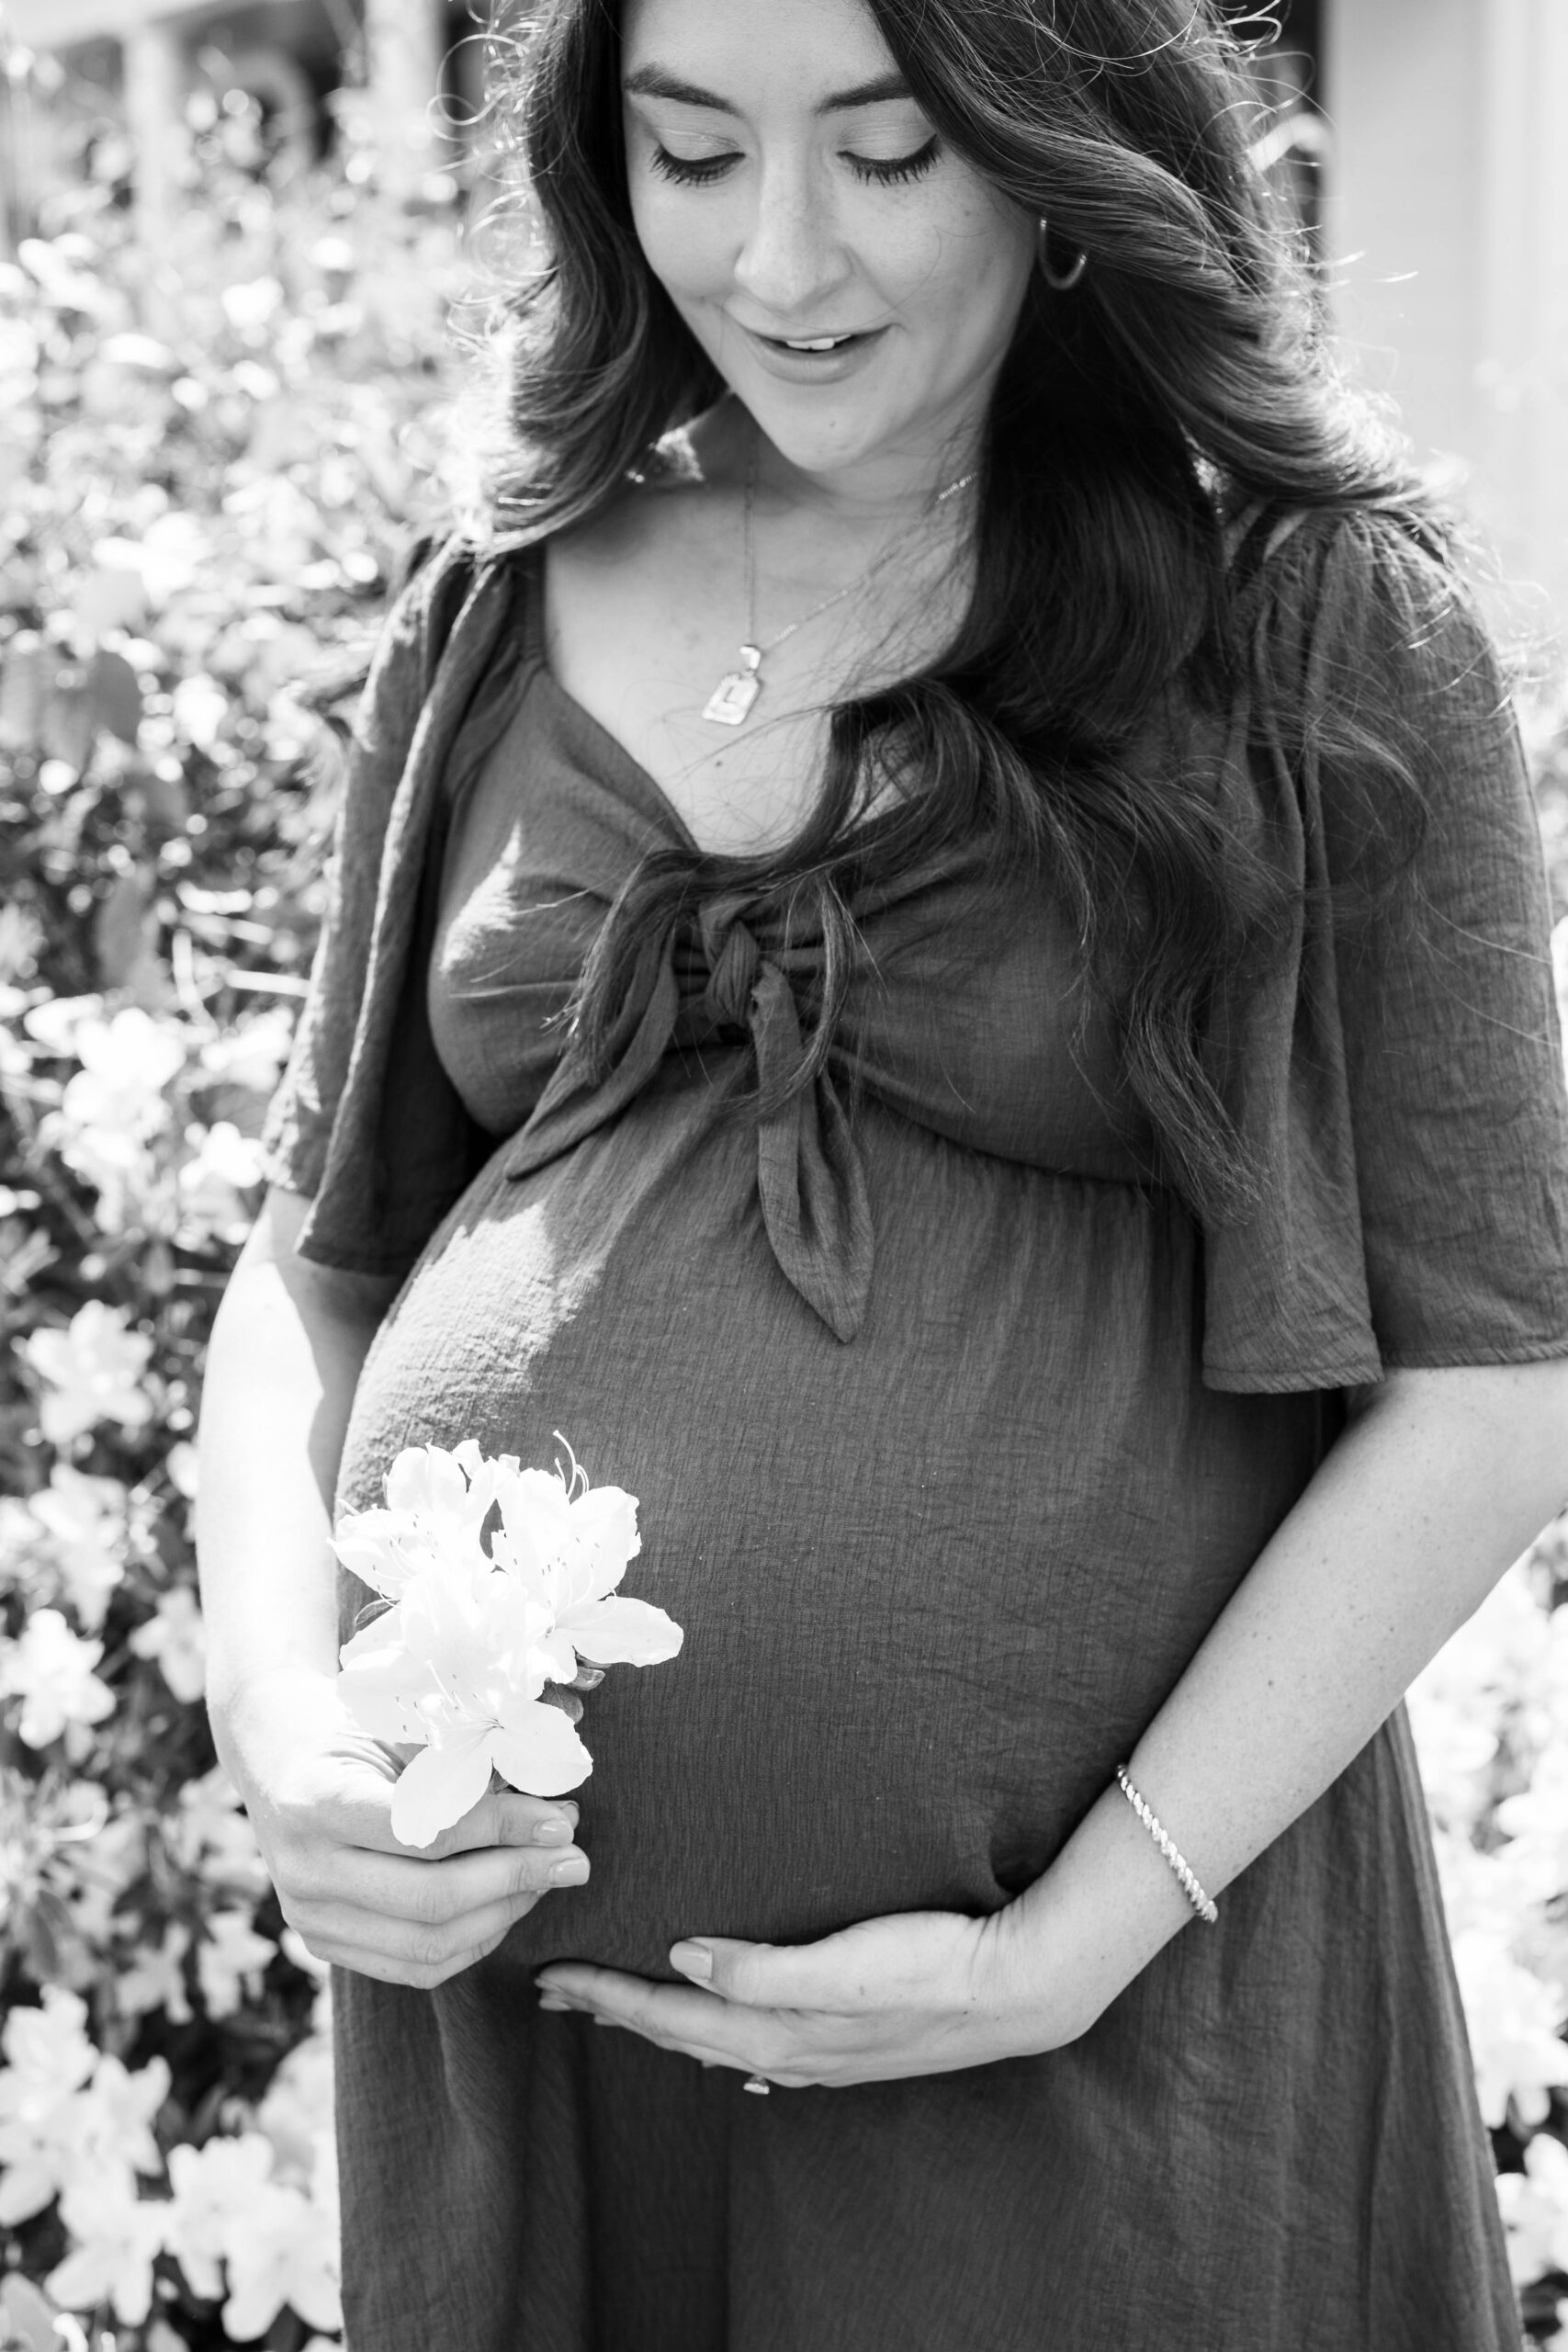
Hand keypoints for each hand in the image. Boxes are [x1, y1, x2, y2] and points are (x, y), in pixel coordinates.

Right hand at [210, 1666, 590, 1988]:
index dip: (501, 1828)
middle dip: (517, 1879)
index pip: (423, 1833)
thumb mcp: (395, 1718)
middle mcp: (303, 1870)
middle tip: (575, 1856)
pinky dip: (474, 1943)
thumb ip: (464, 1748)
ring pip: (427, 1944)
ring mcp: (308, 1917)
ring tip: (549, 1876)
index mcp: (315, 1801)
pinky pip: (413, 1967)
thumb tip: (563, 1748)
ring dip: (505, 1912)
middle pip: (430, 1900)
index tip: (561, 1816)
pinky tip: (510, 1904)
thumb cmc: (350, 1722)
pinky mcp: (323, 1944)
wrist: (274, 1753)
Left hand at [535, 1903, 1087, 2086]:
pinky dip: (710, 2023)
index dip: (604, 1995)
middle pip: (678, 2032)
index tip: (550, 1975)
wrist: (1017, 1986)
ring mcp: (817, 2050)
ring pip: (712, 2037)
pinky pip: (751, 2036)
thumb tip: (681, 1959)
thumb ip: (762, 1968)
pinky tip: (715, 2017)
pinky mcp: (842, 2036)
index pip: (667, 2016)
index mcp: (778, 2033)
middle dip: (613, 2009)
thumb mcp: (846, 1964)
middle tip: (555, 1989)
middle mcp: (787, 2051)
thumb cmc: (932, 1965)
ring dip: (658, 2016)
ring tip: (617, 1998)